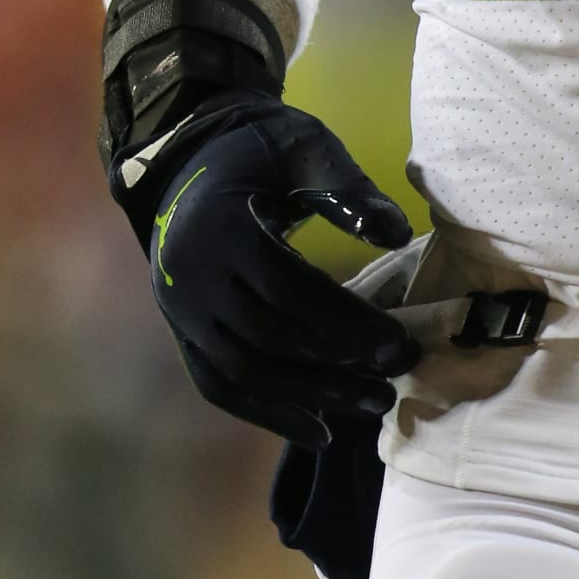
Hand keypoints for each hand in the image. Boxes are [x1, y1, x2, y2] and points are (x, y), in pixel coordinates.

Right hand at [144, 89, 418, 448]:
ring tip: (372, 406)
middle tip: (396, 380)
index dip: (345, 323)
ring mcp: (181, 310)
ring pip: (243, 371)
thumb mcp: (305, 147)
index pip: (287, 290)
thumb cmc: (259, 150)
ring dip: (309, 396)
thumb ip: (347, 188)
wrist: (190, 157)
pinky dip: (267, 412)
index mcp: (220, 228)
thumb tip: (396, 234)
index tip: (398, 345)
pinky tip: (318, 430)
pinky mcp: (183, 330)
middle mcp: (190, 277)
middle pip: (266, 338)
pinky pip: (219, 383)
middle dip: (336, 366)